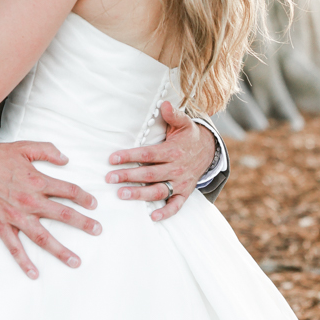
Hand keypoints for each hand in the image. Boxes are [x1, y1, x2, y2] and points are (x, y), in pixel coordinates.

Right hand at [0, 141, 101, 278]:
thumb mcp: (24, 147)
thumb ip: (47, 151)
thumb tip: (66, 159)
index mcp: (37, 181)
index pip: (68, 190)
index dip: (83, 197)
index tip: (94, 204)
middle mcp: (30, 201)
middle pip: (62, 215)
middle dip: (82, 224)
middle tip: (97, 230)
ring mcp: (17, 216)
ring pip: (43, 237)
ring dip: (60, 250)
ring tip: (76, 261)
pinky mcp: (2, 226)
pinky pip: (15, 248)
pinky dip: (24, 262)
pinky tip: (35, 274)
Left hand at [106, 101, 215, 220]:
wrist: (209, 150)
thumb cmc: (189, 135)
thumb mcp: (184, 122)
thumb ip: (173, 114)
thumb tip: (164, 103)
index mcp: (173, 151)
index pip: (148, 154)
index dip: (130, 156)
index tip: (112, 158)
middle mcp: (176, 168)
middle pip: (149, 174)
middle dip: (128, 176)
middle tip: (110, 178)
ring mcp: (181, 182)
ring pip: (159, 190)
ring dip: (140, 194)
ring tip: (122, 194)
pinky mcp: (185, 193)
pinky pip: (176, 205)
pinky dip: (166, 212)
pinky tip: (152, 216)